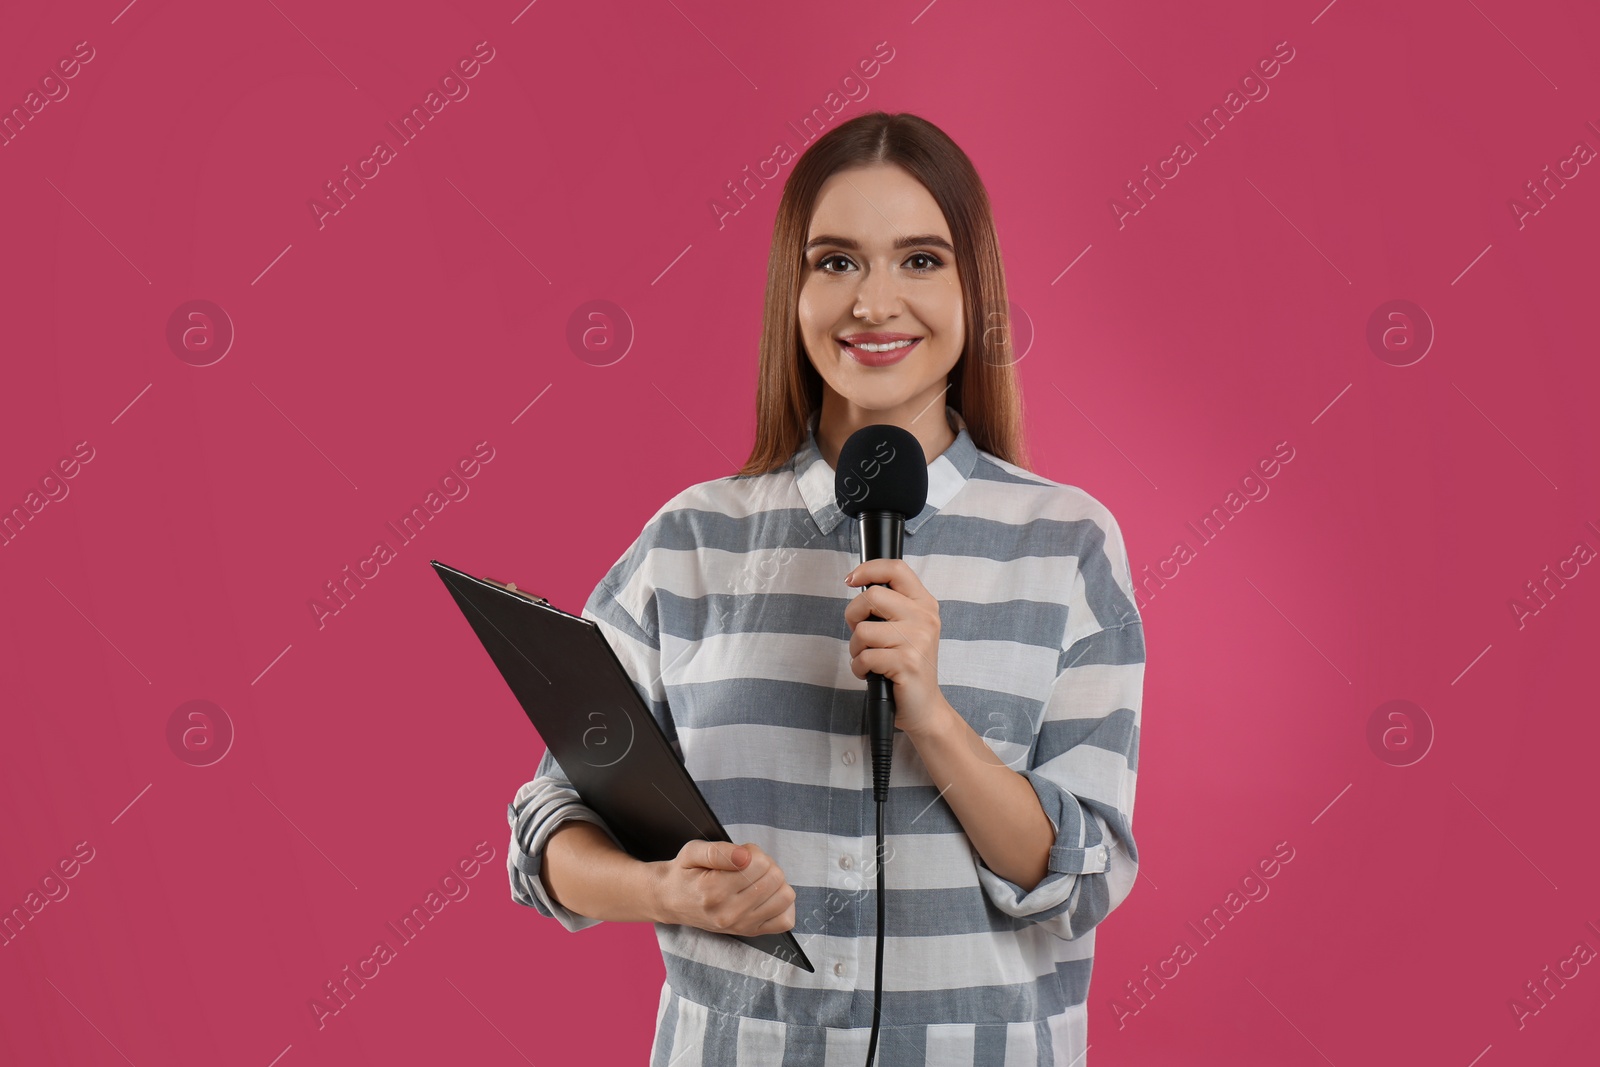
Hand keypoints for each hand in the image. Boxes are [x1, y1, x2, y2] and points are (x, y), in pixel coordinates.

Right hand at [651, 840, 795, 935]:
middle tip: (747, 865)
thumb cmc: (684, 874)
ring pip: (785, 897)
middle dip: (765, 864)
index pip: (760, 864)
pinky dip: (782, 904)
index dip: (754, 852)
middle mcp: (730, 912)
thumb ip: (719, 851)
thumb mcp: (692, 852)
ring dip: (775, 882)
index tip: (740, 854)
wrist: (671, 901)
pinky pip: (785, 921)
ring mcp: (742, 925)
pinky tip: (766, 895)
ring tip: (756, 879)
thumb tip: (746, 855)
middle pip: (775, 878)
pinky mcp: (750, 932)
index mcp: (714, 890)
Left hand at [844, 558, 952, 737]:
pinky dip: (859, 668)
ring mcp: (917, 640)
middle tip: (861, 634)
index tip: (851, 579)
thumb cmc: (907, 666)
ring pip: (863, 630)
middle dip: (853, 616)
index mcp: (924, 604)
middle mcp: (924, 618)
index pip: (896, 569)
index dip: (868, 569)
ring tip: (870, 659)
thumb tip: (857, 582)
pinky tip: (871, 674)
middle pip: (871, 596)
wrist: (924, 707)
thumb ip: (889, 605)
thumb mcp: (906, 628)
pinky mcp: (907, 663)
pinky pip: (865, 657)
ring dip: (856, 649)